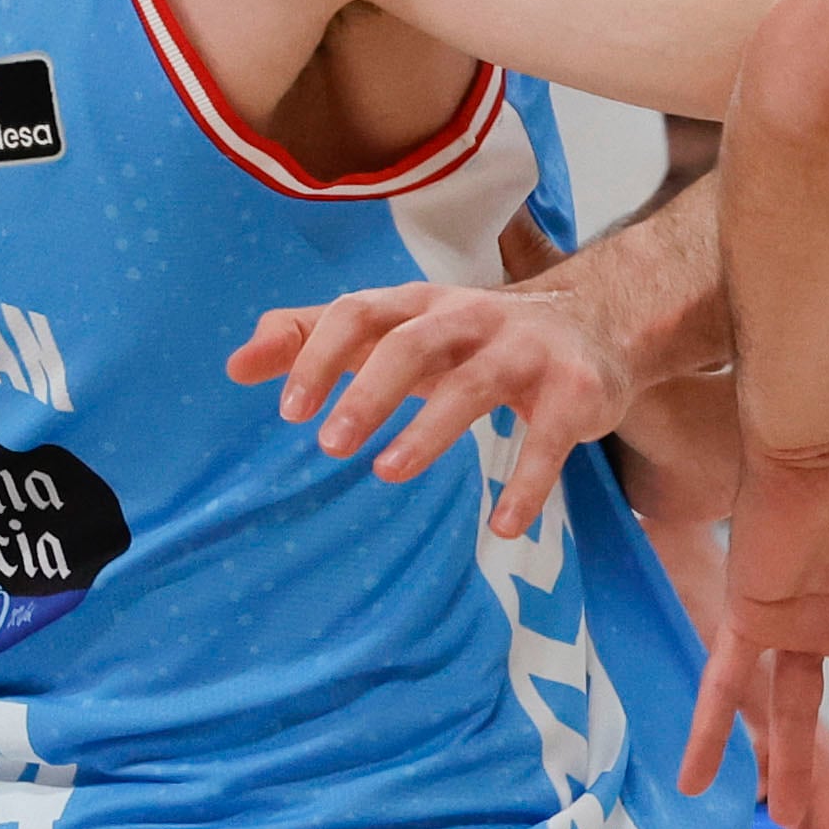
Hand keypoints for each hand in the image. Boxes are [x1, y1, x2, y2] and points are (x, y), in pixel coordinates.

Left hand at [230, 274, 642, 540]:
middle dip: (369, 390)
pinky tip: (503, 524)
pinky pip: (550, 438)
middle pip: (413, 343)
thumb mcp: (395, 332)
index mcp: (421, 304)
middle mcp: (472, 317)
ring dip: (430, 429)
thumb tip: (234, 365)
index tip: (287, 409)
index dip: (322, 354)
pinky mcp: (575, 391)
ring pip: (475, 384)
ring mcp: (527, 351)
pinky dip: (528, 482)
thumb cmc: (469, 338)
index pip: (361, 313)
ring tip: (388, 473)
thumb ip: (315, 341)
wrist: (594, 325)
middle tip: (329, 444)